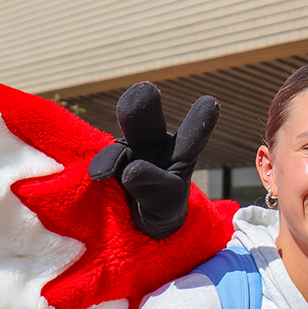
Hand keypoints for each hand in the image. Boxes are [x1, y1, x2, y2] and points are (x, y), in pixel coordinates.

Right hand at [89, 82, 218, 238]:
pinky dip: (97, 169)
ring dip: (112, 158)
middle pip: (146, 121)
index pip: (192, 136)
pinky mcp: (104, 166)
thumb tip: (131, 169)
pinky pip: (97, 164)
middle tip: (143, 90)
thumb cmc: (161, 206)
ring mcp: (125, 153)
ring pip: (118, 148)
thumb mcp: (166, 205)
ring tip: (104, 176)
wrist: (135, 218)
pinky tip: (97, 177)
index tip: (210, 102)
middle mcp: (151, 144)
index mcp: (180, 152)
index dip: (199, 120)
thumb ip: (156, 186)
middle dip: (142, 105)